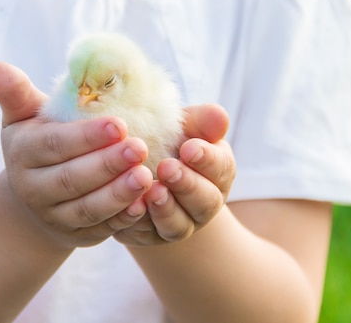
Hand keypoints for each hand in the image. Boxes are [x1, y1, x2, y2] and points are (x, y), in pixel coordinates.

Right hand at [0, 62, 153, 249]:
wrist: (33, 196)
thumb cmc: (36, 143)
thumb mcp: (22, 117)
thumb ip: (15, 93)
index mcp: (23, 153)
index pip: (54, 145)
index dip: (85, 137)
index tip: (119, 124)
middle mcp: (34, 188)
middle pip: (70, 179)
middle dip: (106, 165)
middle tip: (140, 147)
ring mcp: (55, 216)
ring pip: (86, 209)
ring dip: (117, 194)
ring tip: (146, 176)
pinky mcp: (77, 236)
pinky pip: (100, 230)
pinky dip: (122, 220)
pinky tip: (144, 205)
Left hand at [114, 104, 235, 245]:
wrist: (139, 167)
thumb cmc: (168, 140)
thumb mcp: (186, 126)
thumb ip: (203, 122)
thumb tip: (219, 116)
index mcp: (217, 173)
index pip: (221, 168)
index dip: (207, 159)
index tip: (189, 148)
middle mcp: (203, 204)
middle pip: (204, 201)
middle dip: (186, 185)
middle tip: (167, 168)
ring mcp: (177, 224)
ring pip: (177, 224)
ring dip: (165, 208)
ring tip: (151, 191)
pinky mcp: (148, 235)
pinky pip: (144, 234)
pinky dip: (136, 222)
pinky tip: (129, 207)